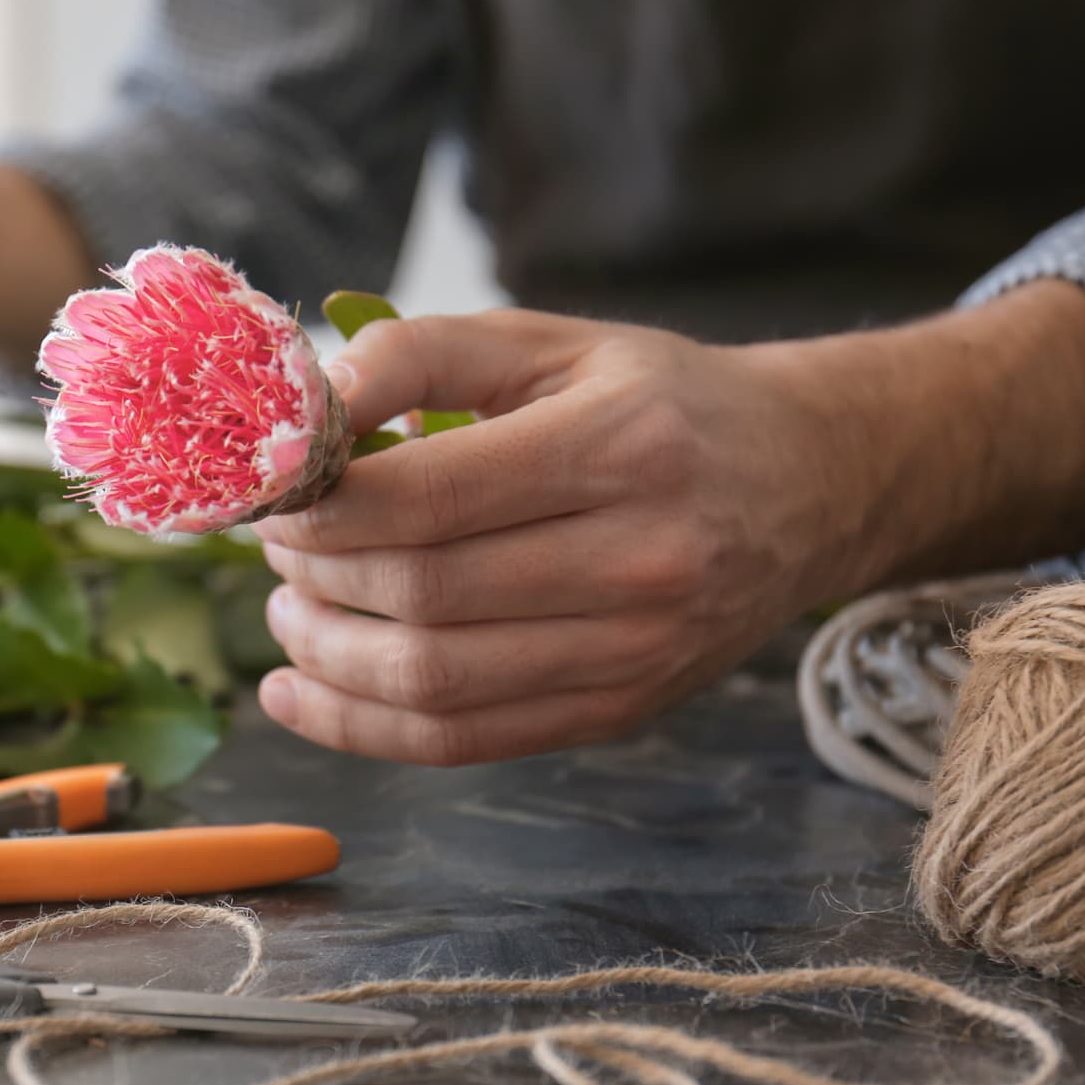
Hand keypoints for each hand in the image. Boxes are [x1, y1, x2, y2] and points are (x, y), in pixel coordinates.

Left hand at [252, 309, 867, 765]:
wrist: (810, 483)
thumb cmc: (661, 403)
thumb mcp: (554, 343)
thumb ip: (426, 353)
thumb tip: (310, 399)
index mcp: (622, 446)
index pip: (427, 498)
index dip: (321, 506)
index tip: (275, 493)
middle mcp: (642, 558)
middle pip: (421, 593)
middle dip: (314, 574)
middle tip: (275, 544)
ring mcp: (636, 650)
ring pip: (433, 682)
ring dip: (325, 655)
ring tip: (287, 611)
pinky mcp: (620, 710)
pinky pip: (463, 741)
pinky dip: (360, 727)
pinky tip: (298, 692)